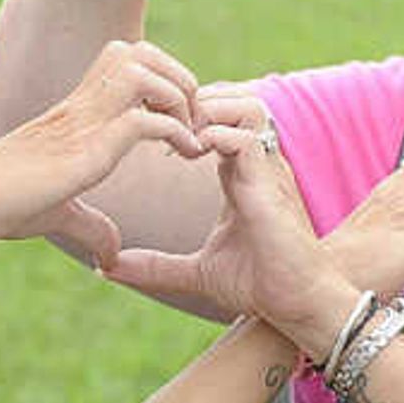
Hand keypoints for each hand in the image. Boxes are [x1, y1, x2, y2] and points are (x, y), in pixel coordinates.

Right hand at [0, 37, 207, 264]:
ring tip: (189, 136)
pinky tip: (184, 156)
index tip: (179, 123)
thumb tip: (109, 256)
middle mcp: (85, 104)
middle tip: (192, 123)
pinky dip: (175, 131)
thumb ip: (89, 226)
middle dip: (180, 78)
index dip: (165, 79)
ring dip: (180, 98)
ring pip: (146, 71)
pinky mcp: (87, 146)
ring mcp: (86, 120)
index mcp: (80, 110)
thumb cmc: (1, 203)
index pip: (130, 61)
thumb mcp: (57, 215)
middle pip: (144, 51)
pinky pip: (145, 118)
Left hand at [106, 94, 355, 337]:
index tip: (151, 136)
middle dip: (195, 101)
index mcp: (240, 174)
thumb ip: (154, 265)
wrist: (297, 304)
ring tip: (179, 136)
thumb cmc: (259, 285)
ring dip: (209, 111)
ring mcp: (267, 169)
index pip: (216, 120)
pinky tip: (191, 154)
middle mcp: (257, 163)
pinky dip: (216, 136)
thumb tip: (106, 270)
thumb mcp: (196, 271)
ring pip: (246, 105)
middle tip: (161, 124)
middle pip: (234, 98)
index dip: (183, 118)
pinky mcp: (270, 184)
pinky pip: (246, 137)